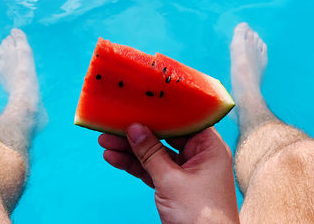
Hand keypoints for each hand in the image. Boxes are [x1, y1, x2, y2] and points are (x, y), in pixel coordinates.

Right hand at [99, 124, 239, 223]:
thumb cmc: (199, 216)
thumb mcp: (171, 181)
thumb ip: (151, 154)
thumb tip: (134, 128)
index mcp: (209, 147)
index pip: (184, 120)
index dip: (162, 111)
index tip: (140, 102)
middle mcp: (198, 155)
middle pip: (165, 136)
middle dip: (138, 132)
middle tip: (114, 124)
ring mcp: (185, 171)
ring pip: (155, 154)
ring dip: (131, 149)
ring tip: (105, 141)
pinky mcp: (174, 185)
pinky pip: (152, 170)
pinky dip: (134, 165)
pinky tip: (114, 158)